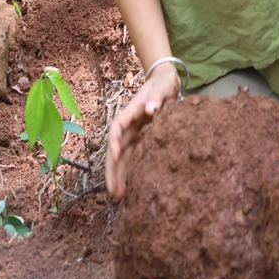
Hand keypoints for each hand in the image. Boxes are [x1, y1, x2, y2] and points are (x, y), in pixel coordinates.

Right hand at [105, 61, 179, 199]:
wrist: (166, 82)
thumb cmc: (162, 83)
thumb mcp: (162, 87)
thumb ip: (157, 97)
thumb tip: (150, 109)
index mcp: (130, 112)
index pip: (117, 128)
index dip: (114, 142)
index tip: (114, 155)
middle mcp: (129, 125)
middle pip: (116, 149)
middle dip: (112, 170)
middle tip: (113, 191)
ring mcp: (134, 133)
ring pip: (123, 157)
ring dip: (119, 176)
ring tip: (118, 197)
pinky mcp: (142, 139)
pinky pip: (133, 157)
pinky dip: (130, 171)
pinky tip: (129, 188)